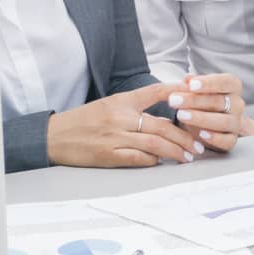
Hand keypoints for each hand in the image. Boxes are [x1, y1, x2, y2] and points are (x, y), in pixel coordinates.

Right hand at [46, 83, 203, 167]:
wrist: (54, 136)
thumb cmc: (83, 121)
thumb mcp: (108, 106)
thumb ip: (135, 110)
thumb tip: (165, 122)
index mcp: (121, 100)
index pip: (155, 91)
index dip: (178, 93)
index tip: (198, 100)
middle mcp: (120, 116)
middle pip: (162, 126)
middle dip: (185, 137)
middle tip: (198, 145)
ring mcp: (115, 136)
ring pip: (154, 144)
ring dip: (175, 152)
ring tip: (188, 157)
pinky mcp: (109, 155)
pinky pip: (138, 159)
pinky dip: (153, 161)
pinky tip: (161, 163)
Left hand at [167, 73, 251, 152]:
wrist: (206, 123)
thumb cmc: (201, 101)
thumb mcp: (194, 90)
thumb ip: (190, 84)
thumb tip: (187, 79)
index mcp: (232, 87)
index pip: (226, 82)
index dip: (209, 83)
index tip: (191, 85)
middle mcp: (237, 104)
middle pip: (220, 101)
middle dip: (195, 101)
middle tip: (174, 100)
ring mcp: (236, 123)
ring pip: (224, 121)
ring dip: (201, 118)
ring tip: (181, 115)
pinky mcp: (232, 139)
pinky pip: (227, 141)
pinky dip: (215, 138)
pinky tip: (200, 134)